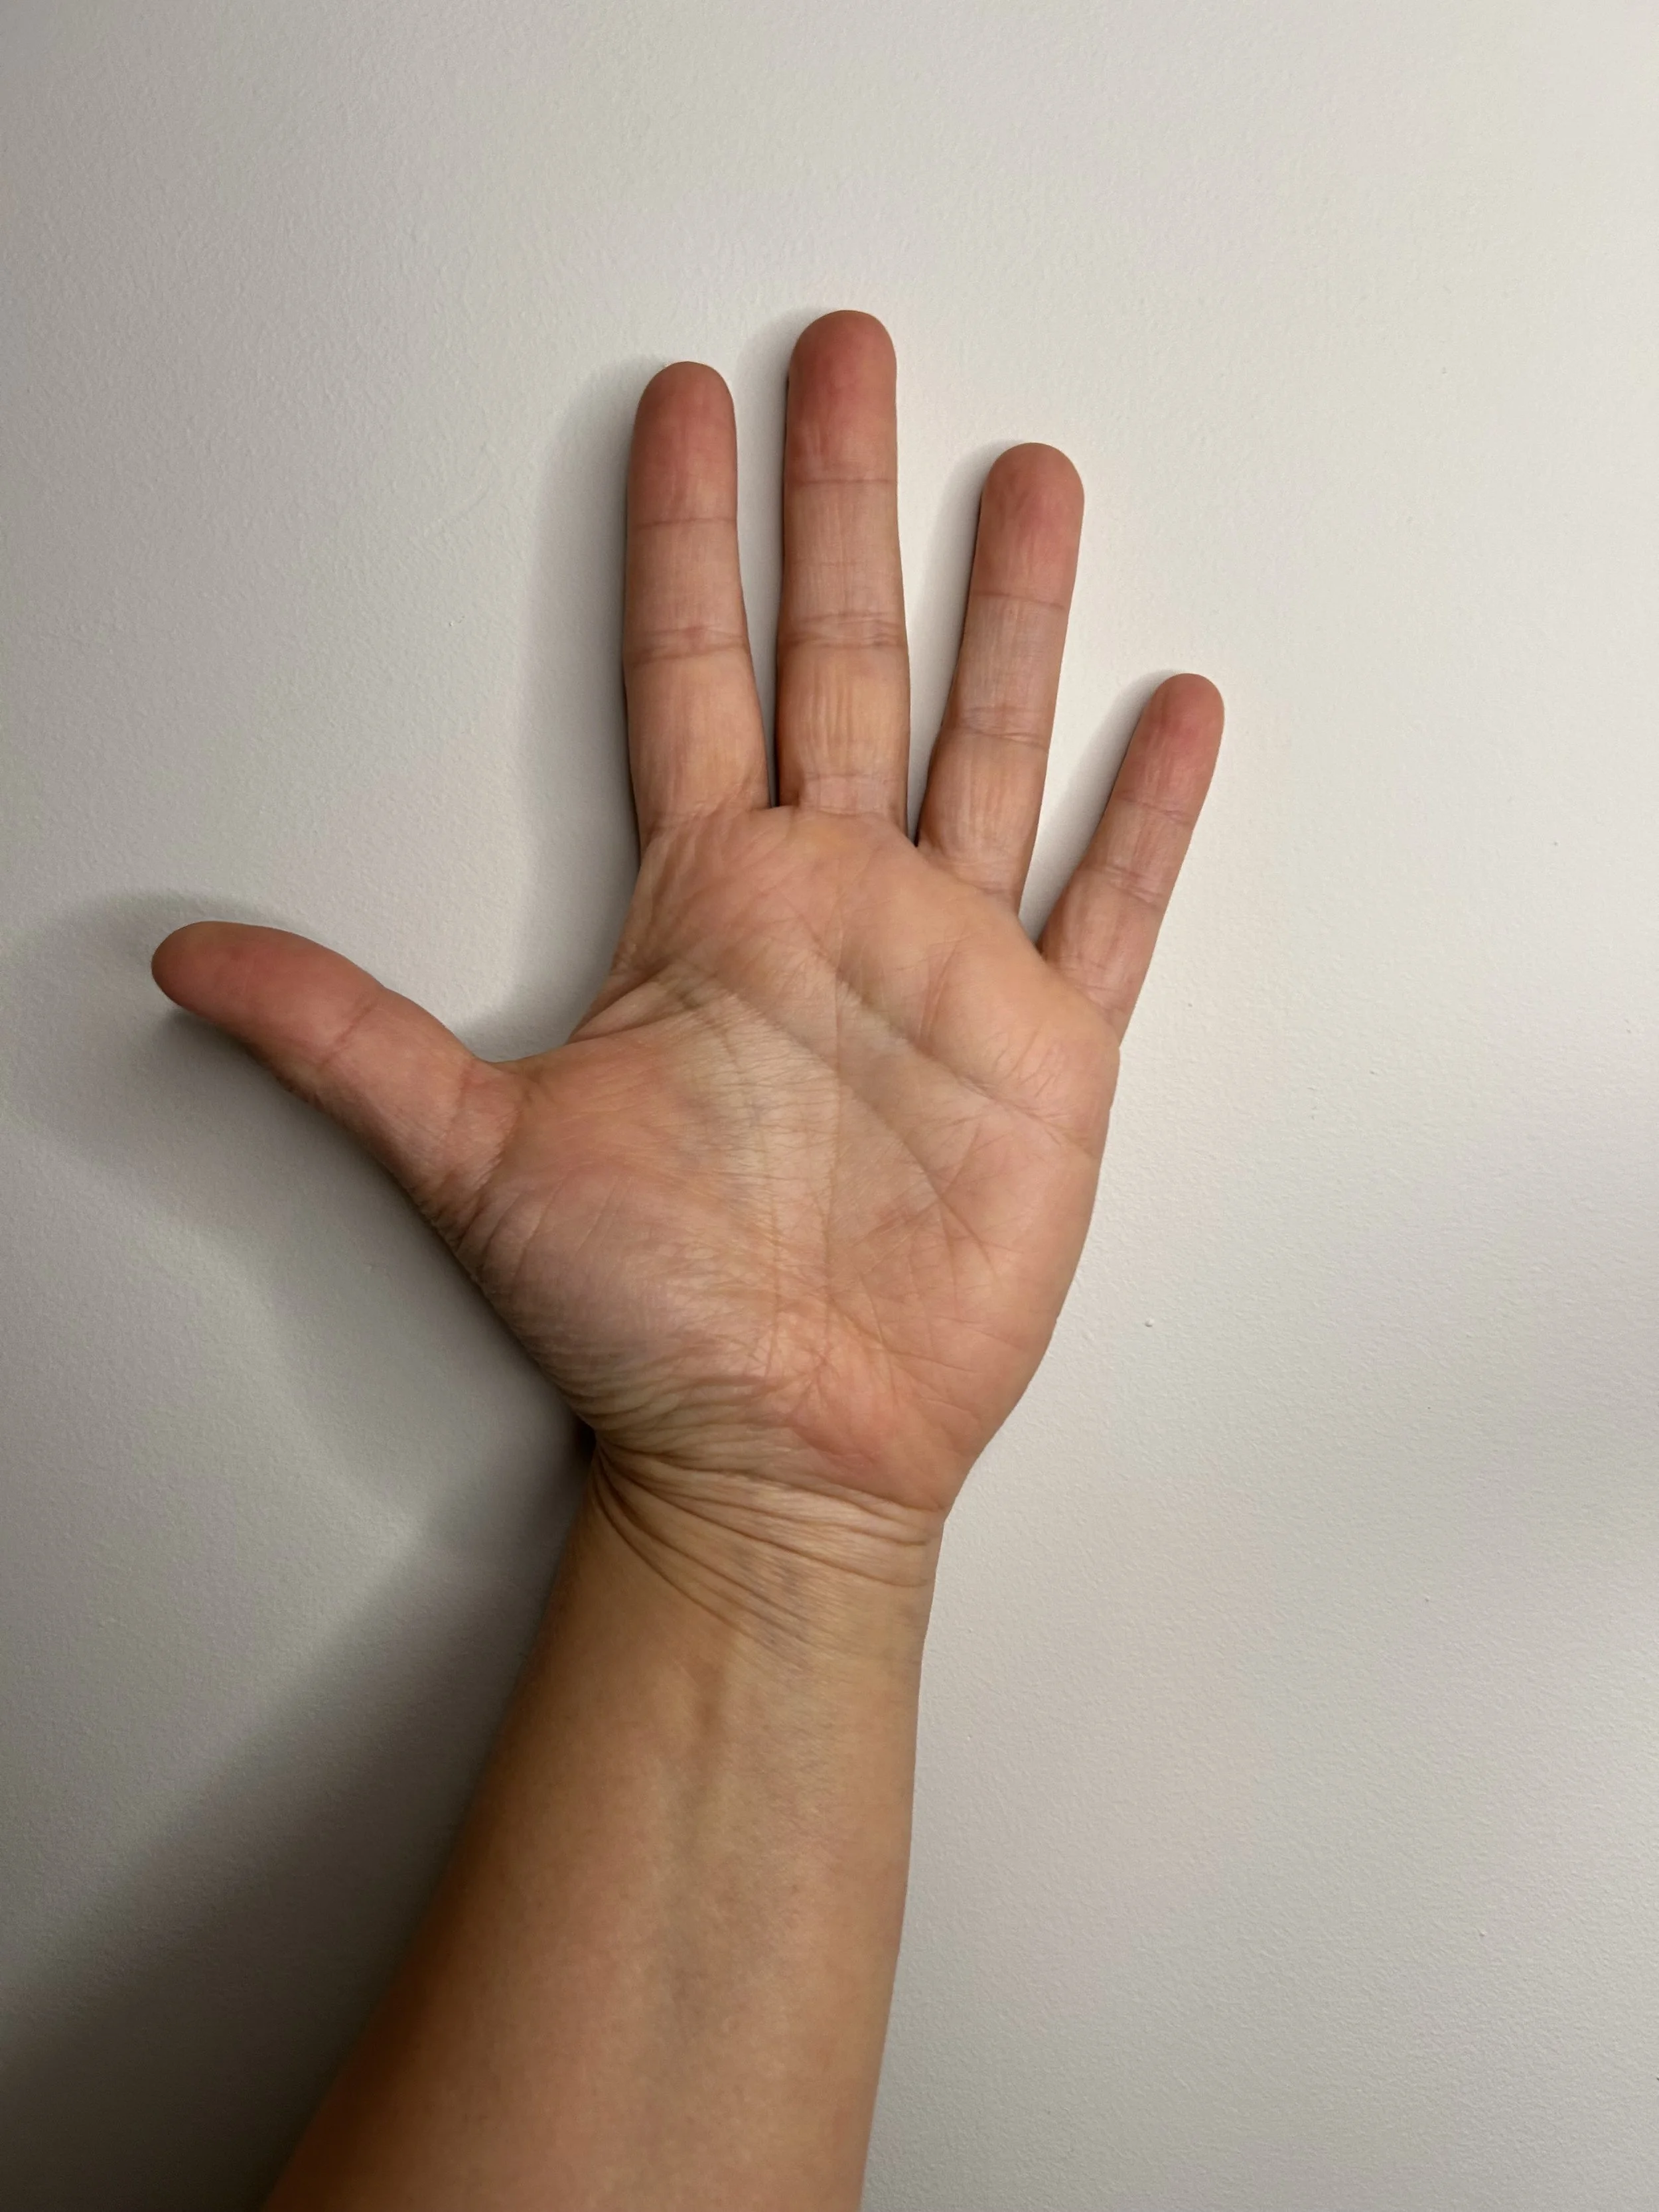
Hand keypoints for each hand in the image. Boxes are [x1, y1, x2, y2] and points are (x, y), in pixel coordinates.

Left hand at [154, 312, 1220, 1558]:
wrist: (782, 1450)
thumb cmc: (642, 1319)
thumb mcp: (476, 1156)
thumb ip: (348, 1037)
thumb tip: (185, 957)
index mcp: (705, 906)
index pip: (690, 675)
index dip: (684, 538)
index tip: (685, 402)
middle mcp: (829, 907)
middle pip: (842, 662)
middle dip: (846, 505)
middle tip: (848, 353)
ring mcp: (947, 970)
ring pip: (985, 747)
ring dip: (1010, 616)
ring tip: (1029, 479)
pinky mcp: (1047, 1054)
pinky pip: (1106, 907)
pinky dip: (1143, 816)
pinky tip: (1174, 711)